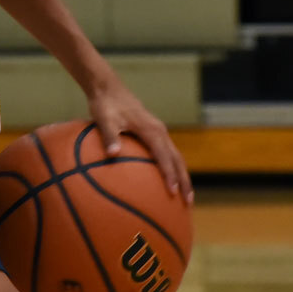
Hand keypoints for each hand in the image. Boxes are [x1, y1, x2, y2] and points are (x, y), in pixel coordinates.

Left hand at [86, 81, 192, 202]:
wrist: (108, 88)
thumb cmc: (105, 105)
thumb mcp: (104, 120)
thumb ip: (109, 137)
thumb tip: (112, 154)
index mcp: (151, 130)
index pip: (164, 156)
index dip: (170, 175)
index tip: (173, 193)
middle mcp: (160, 132)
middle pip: (178, 159)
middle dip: (184, 181)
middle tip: (188, 202)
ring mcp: (159, 132)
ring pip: (176, 157)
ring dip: (182, 176)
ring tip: (185, 197)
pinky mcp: (154, 133)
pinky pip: (167, 154)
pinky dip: (172, 168)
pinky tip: (167, 182)